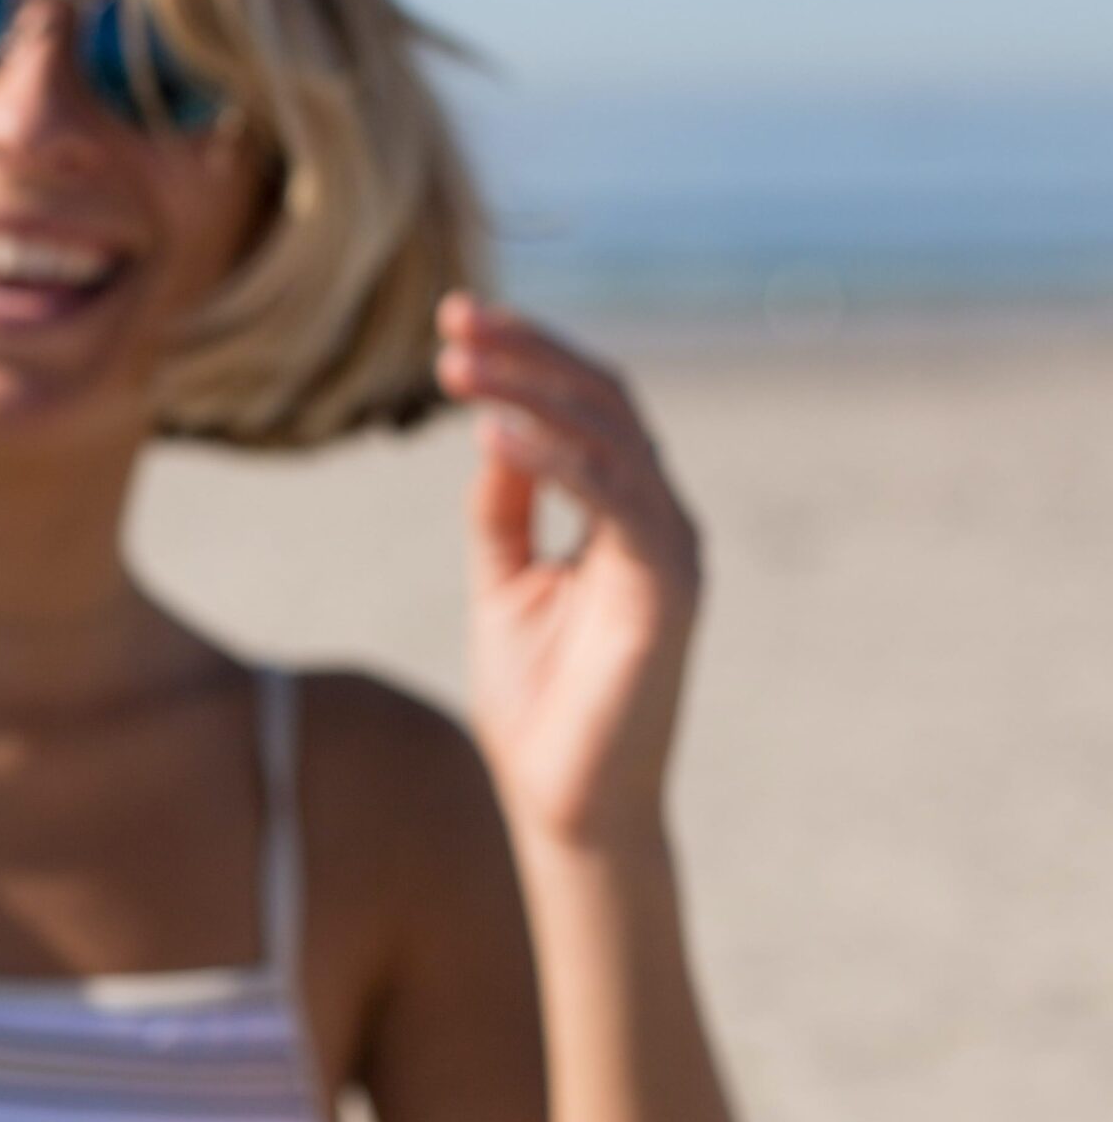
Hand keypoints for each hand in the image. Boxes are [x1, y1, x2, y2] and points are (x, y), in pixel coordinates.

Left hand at [434, 290, 703, 855]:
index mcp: (623, 510)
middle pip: (602, 399)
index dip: (528, 353)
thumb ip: (505, 504)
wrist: (565, 803)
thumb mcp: (503, 576)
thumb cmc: (539, 697)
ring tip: (456, 365)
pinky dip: (555, 459)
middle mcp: (657, 518)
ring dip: (531, 391)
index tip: (455, 319)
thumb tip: (491, 424)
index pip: (585, 402)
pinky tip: (494, 432)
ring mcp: (670, 550)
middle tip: (452, 321)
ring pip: (610, 434)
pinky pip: (614, 500)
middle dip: (526, 352)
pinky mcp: (667, 589)